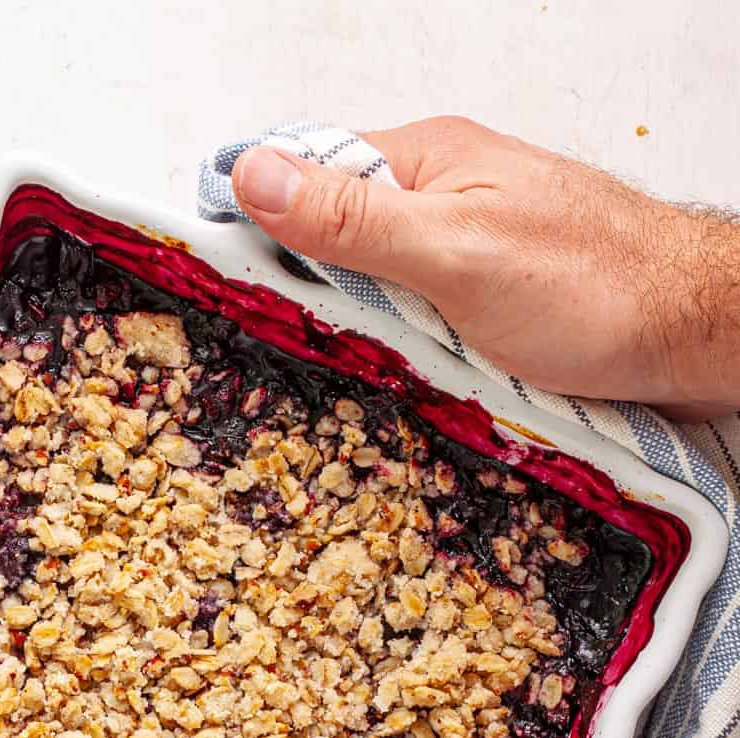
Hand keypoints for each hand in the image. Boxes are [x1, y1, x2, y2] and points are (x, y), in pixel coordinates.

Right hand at [233, 117, 739, 416]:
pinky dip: (415, 370)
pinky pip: (423, 340)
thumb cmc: (596, 285)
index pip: (306, 181)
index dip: (260, 233)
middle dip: (317, 306)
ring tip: (364, 382)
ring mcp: (467, 259)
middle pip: (338, 252)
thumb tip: (255, 174)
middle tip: (298, 358)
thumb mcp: (453, 250)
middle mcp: (443, 204)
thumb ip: (353, 218)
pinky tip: (415, 394)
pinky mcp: (490, 312)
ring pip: (379, 305)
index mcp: (425, 162)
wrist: (695, 336)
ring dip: (371, 349)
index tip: (225, 289)